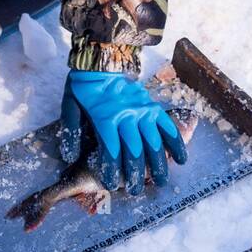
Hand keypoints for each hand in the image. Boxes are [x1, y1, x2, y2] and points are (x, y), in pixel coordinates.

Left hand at [60, 70, 186, 194]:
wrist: (102, 61)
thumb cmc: (84, 87)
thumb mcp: (69, 106)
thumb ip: (70, 132)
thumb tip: (70, 158)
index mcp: (105, 118)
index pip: (111, 150)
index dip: (112, 170)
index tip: (112, 184)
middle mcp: (127, 116)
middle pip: (134, 151)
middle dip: (135, 174)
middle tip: (135, 191)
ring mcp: (143, 111)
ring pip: (153, 143)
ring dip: (158, 165)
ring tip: (160, 182)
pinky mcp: (152, 106)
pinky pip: (167, 126)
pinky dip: (175, 143)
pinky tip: (181, 159)